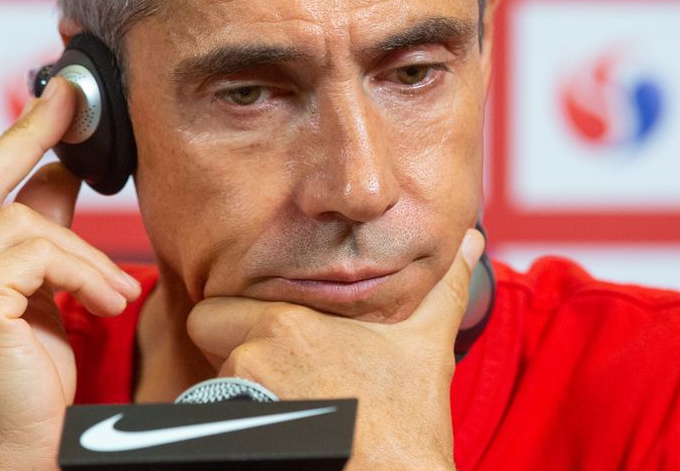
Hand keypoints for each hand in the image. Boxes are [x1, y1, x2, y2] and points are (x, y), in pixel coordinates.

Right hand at [0, 78, 141, 469]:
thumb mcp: (32, 301)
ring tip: (112, 295)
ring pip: (25, 223)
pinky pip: (41, 253)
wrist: (13, 460)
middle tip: (78, 107)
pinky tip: (105, 306)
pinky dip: (85, 273)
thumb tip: (62, 172)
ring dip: (85, 256)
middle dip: (32, 138)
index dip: (9, 142)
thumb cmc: (22, 391)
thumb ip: (35, 238)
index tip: (53, 102)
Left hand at [187, 229, 485, 470]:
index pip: (213, 309)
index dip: (234, 320)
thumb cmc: (407, 423)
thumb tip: (471, 243)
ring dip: (245, 391)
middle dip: (232, 353)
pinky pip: (224, 421)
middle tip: (279, 370)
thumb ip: (441, 287)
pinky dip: (249, 421)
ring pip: (217, 383)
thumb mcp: (425, 346)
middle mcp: (255, 358)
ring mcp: (243, 403)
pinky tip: (289, 427)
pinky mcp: (244, 438)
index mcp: (287, 324)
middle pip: (208, 343)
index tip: (264, 334)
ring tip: (298, 403)